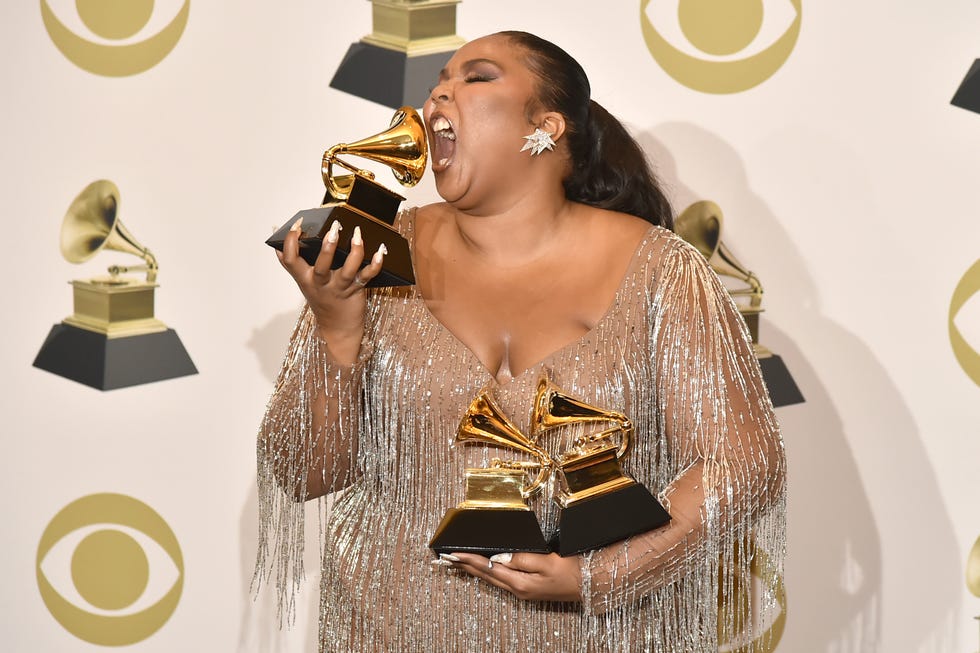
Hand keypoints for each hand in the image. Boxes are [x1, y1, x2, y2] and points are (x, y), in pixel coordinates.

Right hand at [276, 218, 385, 362]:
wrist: (337, 328)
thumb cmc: (321, 299)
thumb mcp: (302, 281)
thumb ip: (291, 262)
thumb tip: (277, 239)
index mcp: (304, 278)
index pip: (290, 259)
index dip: (290, 241)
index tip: (297, 225)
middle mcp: (321, 283)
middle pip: (321, 266)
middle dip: (327, 247)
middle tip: (333, 228)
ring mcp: (339, 288)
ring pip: (347, 270)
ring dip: (355, 251)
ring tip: (357, 235)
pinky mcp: (356, 290)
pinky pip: (367, 276)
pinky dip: (375, 264)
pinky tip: (380, 252)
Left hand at [445, 551, 582, 602]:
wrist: (589, 583)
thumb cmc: (570, 571)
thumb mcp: (545, 561)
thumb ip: (521, 558)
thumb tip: (499, 556)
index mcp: (520, 583)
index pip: (488, 567)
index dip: (469, 559)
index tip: (453, 554)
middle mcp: (518, 590)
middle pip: (486, 575)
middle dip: (466, 566)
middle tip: (447, 558)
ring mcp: (522, 591)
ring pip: (492, 578)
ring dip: (474, 570)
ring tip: (459, 563)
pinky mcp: (527, 589)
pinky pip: (501, 579)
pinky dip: (488, 572)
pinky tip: (484, 569)